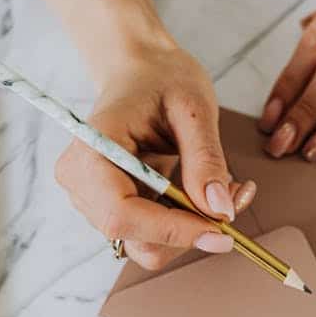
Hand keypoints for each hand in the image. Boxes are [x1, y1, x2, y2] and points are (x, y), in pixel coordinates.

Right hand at [55, 32, 256, 269]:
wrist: (142, 71)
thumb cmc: (162, 79)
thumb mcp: (193, 109)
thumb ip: (205, 159)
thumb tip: (219, 210)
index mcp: (92, 150)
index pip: (122, 214)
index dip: (172, 230)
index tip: (220, 229)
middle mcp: (81, 182)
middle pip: (136, 239)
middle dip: (190, 231)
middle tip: (234, 200)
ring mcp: (93, 199)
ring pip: (148, 245)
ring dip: (193, 228)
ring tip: (226, 188)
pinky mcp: (113, 207)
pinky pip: (152, 235)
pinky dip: (186, 223)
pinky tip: (207, 192)